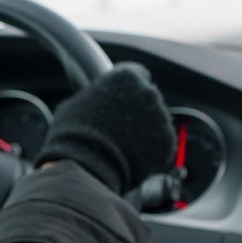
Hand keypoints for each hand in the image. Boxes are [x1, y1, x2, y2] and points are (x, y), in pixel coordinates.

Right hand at [37, 63, 176, 195]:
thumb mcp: (76, 105)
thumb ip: (93, 95)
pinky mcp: (168, 143)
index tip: (122, 99)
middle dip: (138, 111)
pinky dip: (152, 152)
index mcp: (127, 76)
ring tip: (123, 146)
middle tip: (119, 127)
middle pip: (149, 98)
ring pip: (156, 122)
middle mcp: (149, 92)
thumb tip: (92, 98)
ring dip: (145, 132)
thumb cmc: (74, 135)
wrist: (85, 168)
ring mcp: (161, 118)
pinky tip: (132, 158)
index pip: (138, 74)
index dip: (129, 89)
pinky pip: (162, 145)